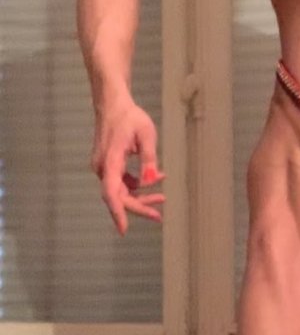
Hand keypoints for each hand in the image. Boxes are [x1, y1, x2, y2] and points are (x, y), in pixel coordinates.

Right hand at [91, 97, 165, 235]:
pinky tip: (155, 178)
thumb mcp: (146, 135)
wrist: (113, 104)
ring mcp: (103, 167)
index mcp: (110, 160)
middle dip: (139, 206)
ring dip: (140, 196)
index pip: (111, 193)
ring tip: (162, 197)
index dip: (118, 213)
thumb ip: (150, 159)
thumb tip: (151, 181)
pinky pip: (121, 182)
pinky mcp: (108, 165)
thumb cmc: (130, 117)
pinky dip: (136, 184)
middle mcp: (103, 167)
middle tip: (158, 216)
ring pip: (120, 191)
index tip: (124, 230)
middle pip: (119, 196)